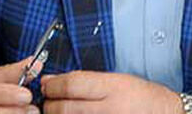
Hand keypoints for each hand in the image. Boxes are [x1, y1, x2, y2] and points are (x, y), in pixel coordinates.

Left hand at [40, 71, 181, 113]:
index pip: (72, 84)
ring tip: (57, 110)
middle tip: (47, 99)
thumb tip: (55, 81)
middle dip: (49, 102)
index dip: (53, 84)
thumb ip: (88, 81)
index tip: (46, 83)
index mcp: (113, 87)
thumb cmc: (144, 98)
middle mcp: (109, 108)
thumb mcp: (119, 80)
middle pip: (64, 106)